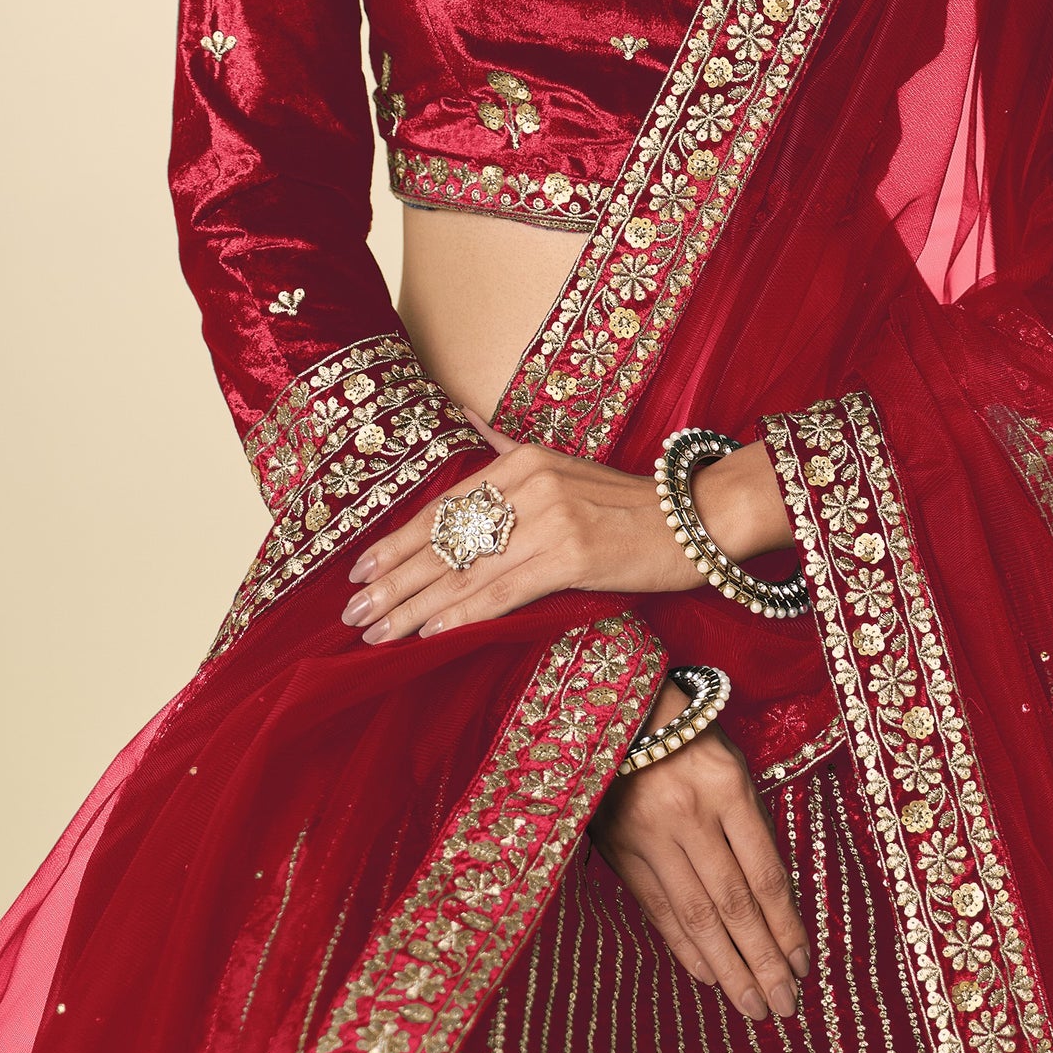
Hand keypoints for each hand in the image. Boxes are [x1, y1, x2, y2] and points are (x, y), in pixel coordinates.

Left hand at [341, 437, 794, 642]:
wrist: (700, 516)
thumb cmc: (631, 504)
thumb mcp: (566, 467)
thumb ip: (508, 450)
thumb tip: (468, 419)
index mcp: (523, 461)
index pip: (446, 507)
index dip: (398, 543)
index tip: (360, 573)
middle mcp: (530, 484)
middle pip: (445, 540)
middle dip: (393, 581)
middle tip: (352, 614)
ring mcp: (551, 518)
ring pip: (465, 570)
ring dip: (414, 607)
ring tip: (376, 633)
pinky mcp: (573, 554)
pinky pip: (504, 591)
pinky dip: (463, 614)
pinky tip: (431, 634)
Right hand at [588, 678, 810, 1021]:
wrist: (620, 713)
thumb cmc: (692, 738)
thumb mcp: (733, 767)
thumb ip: (752, 828)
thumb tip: (776, 905)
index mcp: (727, 787)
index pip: (765, 874)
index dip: (787, 926)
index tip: (805, 965)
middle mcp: (689, 815)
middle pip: (734, 905)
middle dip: (763, 961)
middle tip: (785, 1007)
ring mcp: (650, 836)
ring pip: (696, 917)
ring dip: (729, 968)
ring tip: (754, 1007)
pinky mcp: (621, 851)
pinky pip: (659, 910)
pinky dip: (686, 948)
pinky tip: (710, 977)